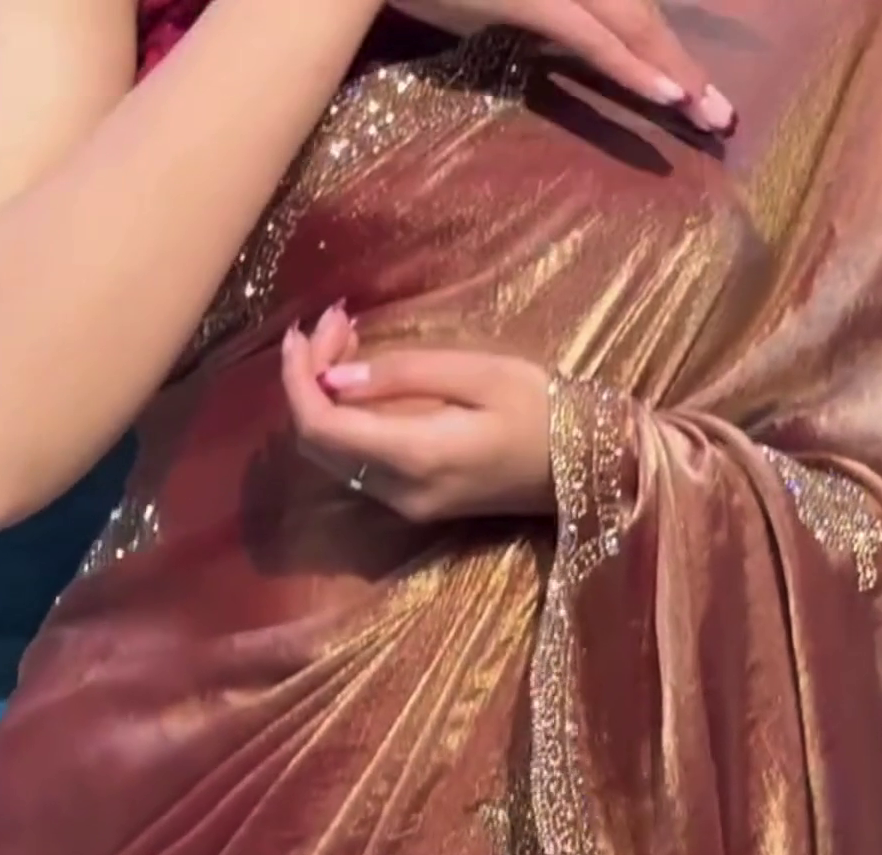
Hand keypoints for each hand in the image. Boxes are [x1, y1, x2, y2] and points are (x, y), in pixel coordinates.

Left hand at [282, 320, 553, 523]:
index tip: (305, 330)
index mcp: (414, 457)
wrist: (584, 469)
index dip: (297, 378)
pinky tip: (361, 378)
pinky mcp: (414, 502)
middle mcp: (399, 492)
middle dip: (308, 380)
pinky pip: (358, 462)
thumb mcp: (478, 373)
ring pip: (333, 454)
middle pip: (318, 444)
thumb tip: (336, 378)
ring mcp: (406, 504)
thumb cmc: (542, 411)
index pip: (322, 426)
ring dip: (325, 398)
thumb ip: (403, 375)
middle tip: (333, 323)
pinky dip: (346, 419)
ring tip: (346, 339)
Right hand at [392, 0, 735, 135]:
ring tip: (707, 113)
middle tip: (719, 114)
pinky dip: (633, 65)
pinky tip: (668, 92)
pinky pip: (594, 36)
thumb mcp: (490, 4)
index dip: (658, 47)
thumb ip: (527, 16)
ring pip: (630, 22)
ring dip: (672, 70)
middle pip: (638, 12)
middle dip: (681, 64)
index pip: (621, 10)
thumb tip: (542, 37)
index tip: (690, 88)